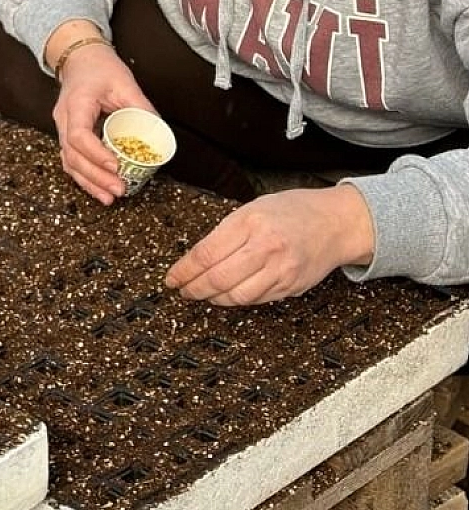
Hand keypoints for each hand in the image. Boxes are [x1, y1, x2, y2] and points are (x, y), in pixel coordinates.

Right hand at [47, 22, 152, 204]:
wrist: (80, 59)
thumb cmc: (99, 67)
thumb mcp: (125, 83)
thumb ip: (140, 107)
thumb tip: (158, 132)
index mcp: (76, 104)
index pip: (79, 135)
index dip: (96, 154)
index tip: (116, 166)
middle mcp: (63, 119)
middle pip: (72, 156)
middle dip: (96, 177)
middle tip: (118, 189)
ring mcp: (62, 129)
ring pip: (69, 163)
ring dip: (89, 183)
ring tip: (109, 198)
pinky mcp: (68, 136)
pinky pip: (71, 161)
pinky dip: (85, 178)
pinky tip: (99, 189)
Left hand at [165, 185, 375, 305]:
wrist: (338, 223)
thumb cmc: (294, 211)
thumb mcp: (253, 209)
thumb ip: (225, 233)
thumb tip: (195, 259)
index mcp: (251, 222)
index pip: (205, 254)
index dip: (183, 271)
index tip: (172, 278)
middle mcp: (266, 247)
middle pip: (217, 279)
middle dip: (193, 289)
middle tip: (184, 289)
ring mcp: (281, 270)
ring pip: (235, 296)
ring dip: (213, 298)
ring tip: (204, 293)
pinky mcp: (291, 286)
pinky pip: (256, 300)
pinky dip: (237, 299)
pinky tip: (230, 293)